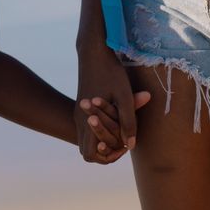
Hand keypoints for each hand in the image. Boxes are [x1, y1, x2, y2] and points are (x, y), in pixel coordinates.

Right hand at [75, 43, 145, 162]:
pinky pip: (87, 128)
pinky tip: (114, 119)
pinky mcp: (80, 106)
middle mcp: (80, 119)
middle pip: (86, 151)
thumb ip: (128, 122)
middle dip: (104, 152)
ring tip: (120, 131)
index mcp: (87, 120)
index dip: (105, 157)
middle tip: (122, 142)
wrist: (93, 52)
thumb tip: (130, 145)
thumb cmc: (110, 73)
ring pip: (86, 139)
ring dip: (102, 140)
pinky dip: (99, 130)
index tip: (121, 147)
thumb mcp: (124, 97)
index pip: (89, 155)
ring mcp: (78, 113)